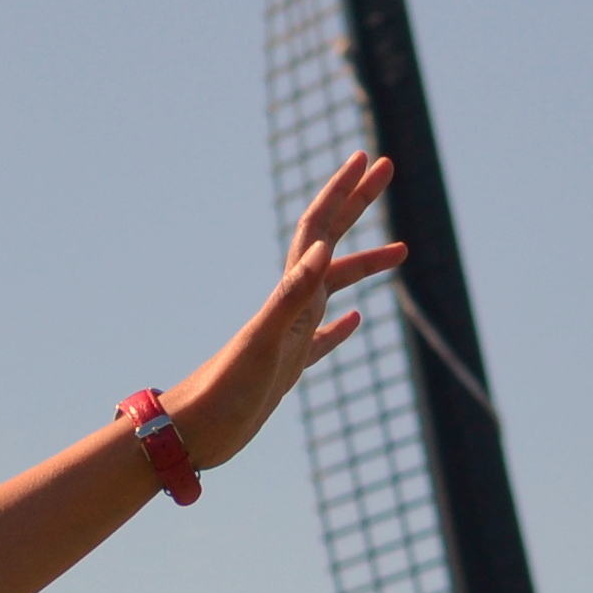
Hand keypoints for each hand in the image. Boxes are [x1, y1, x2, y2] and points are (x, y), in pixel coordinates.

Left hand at [158, 152, 407, 467]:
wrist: (190, 434)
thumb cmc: (222, 393)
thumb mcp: (263, 343)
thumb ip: (291, 296)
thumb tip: (325, 246)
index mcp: (287, 296)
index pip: (319, 230)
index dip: (342, 192)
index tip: (366, 158)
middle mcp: (289, 307)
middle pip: (330, 243)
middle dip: (358, 204)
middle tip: (387, 167)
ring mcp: (289, 335)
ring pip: (334, 286)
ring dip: (365, 263)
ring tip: (402, 250)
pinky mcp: (287, 367)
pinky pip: (322, 337)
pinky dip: (341, 324)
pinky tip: (354, 319)